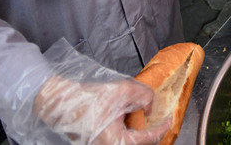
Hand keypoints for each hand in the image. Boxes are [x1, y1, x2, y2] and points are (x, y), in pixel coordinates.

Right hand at [35, 76, 168, 144]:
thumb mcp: (124, 91)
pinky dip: (126, 132)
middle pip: (139, 144)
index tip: (169, 118)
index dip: (163, 127)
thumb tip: (150, 106)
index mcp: (118, 143)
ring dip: (137, 132)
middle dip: (151, 132)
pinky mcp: (96, 144)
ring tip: (143, 117)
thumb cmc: (88, 99)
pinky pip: (117, 140)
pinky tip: (127, 118)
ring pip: (128, 142)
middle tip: (158, 119)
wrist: (61, 103)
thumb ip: (145, 97)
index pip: (150, 139)